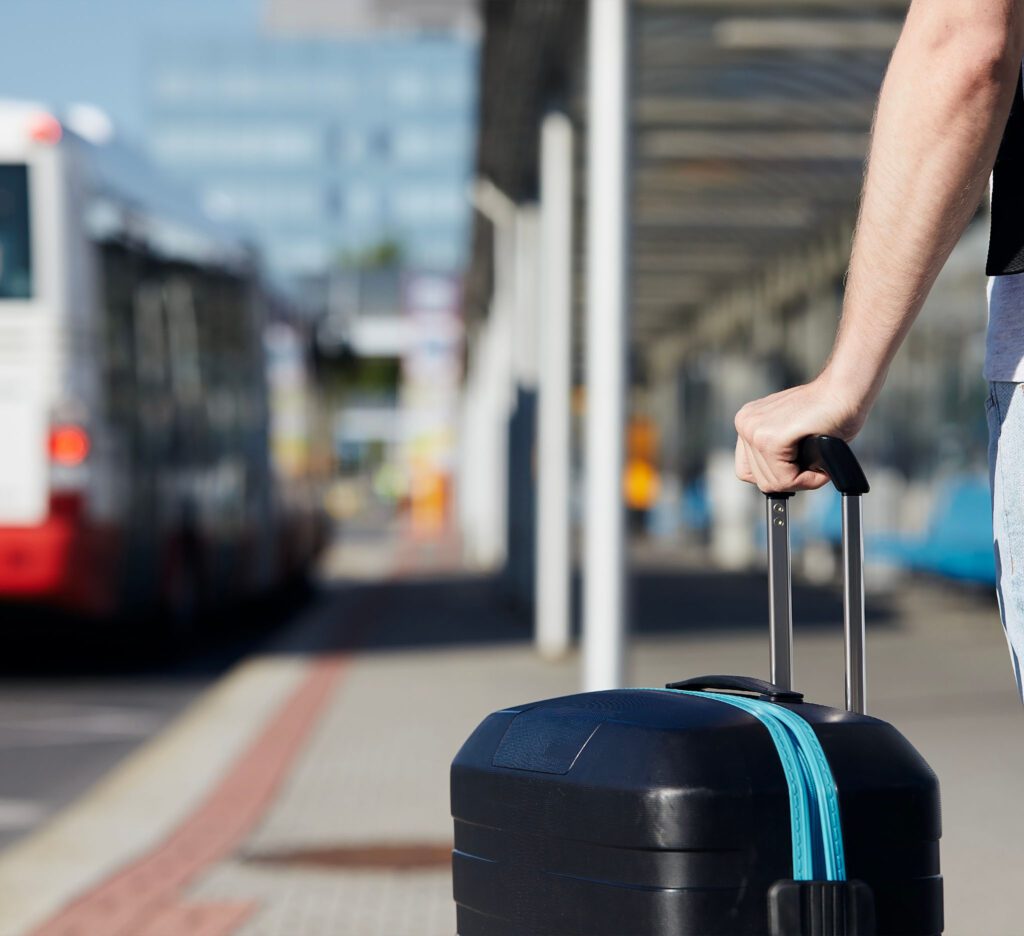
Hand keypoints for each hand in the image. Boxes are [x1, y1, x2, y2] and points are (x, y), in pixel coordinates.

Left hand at [734, 374, 867, 492]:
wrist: (846, 390)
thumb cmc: (828, 411)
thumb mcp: (789, 434)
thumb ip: (773, 452)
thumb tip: (770, 481)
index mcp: (747, 422)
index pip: (747, 470)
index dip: (776, 475)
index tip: (797, 466)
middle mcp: (745, 424)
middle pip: (759, 479)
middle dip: (790, 479)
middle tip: (814, 465)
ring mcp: (754, 431)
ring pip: (772, 482)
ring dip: (801, 479)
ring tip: (819, 460)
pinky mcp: (770, 439)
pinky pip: (785, 479)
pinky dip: (808, 480)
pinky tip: (821, 466)